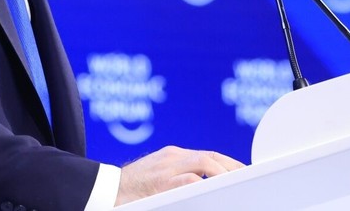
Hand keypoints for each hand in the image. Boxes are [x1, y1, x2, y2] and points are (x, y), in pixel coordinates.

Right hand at [114, 145, 244, 205]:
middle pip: (210, 156)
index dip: (227, 163)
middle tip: (246, 177)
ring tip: (235, 184)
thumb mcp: (156, 177)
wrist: (103, 190)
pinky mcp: (161, 182)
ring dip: (223, 174)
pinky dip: (205, 185)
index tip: (241, 172)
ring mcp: (167, 168)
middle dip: (231, 166)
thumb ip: (177, 176)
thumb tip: (200, 184)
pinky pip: (190, 180)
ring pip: (205, 164)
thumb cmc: (130, 189)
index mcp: (172, 156)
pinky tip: (215, 193)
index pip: (207, 155)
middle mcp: (171, 158)